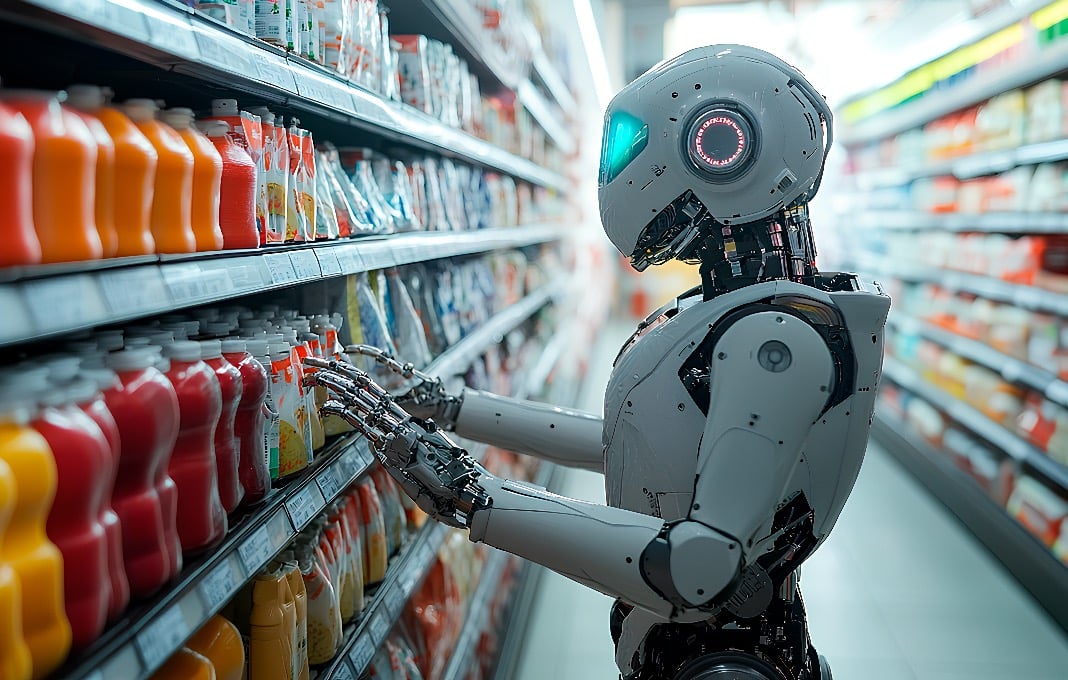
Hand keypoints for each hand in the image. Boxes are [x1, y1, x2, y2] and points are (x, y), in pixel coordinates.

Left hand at [304, 357, 486, 527]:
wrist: (461, 490)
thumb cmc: (444, 480)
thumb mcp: (417, 459)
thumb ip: (395, 449)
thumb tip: (376, 444)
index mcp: (405, 420)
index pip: (373, 390)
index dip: (352, 375)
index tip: (334, 364)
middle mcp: (400, 420)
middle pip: (363, 388)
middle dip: (336, 372)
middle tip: (313, 362)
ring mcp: (395, 431)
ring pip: (361, 400)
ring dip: (335, 386)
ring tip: (313, 375)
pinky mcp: (391, 446)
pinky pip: (362, 425)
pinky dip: (343, 413)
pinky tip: (326, 406)